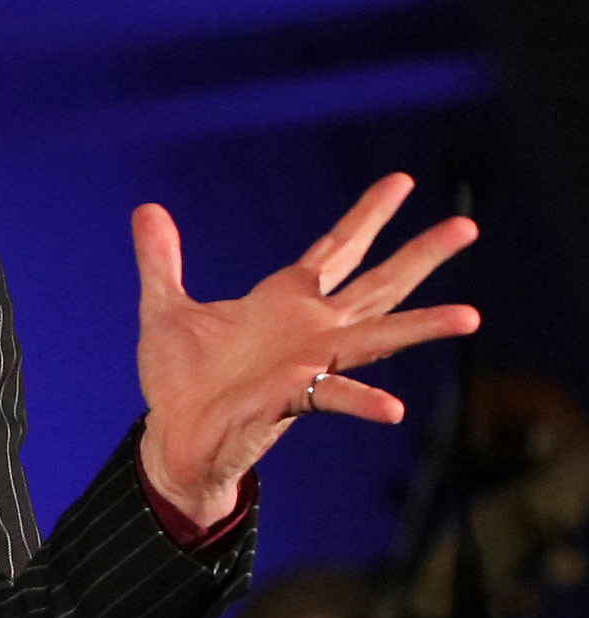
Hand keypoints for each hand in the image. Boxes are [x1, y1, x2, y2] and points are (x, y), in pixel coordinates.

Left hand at [134, 174, 478, 529]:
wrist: (173, 437)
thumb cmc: (181, 379)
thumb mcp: (165, 308)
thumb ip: (161, 260)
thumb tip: (147, 209)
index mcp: (284, 301)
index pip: (337, 248)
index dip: (368, 215)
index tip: (403, 180)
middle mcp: (309, 330)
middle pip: (377, 283)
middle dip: (420, 255)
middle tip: (468, 225)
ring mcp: (308, 363)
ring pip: (377, 337)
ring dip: (421, 326)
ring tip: (470, 315)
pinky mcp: (292, 397)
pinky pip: (335, 397)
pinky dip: (362, 400)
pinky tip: (393, 408)